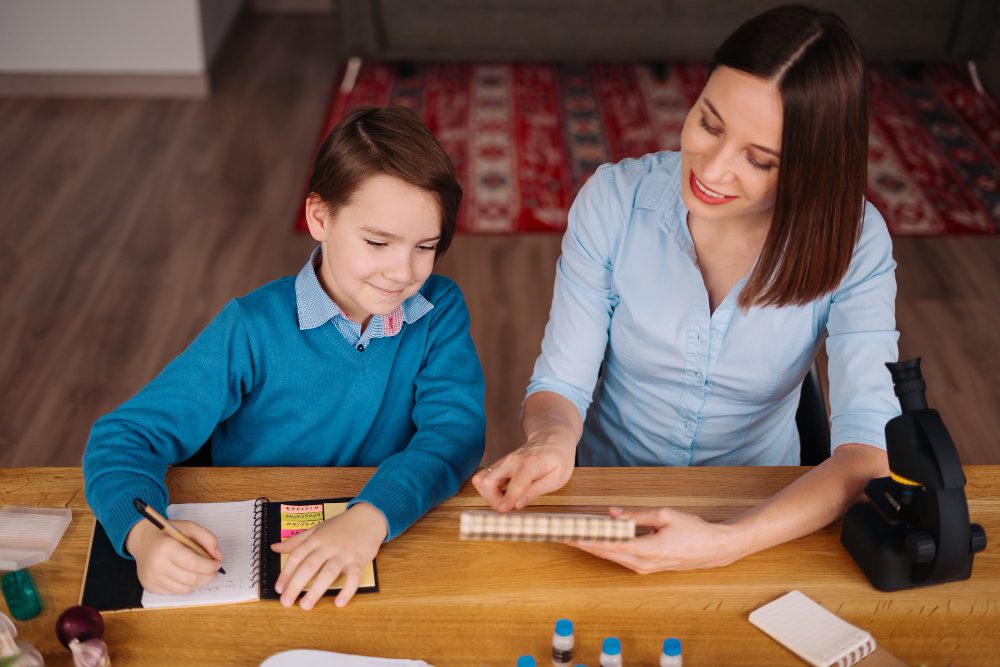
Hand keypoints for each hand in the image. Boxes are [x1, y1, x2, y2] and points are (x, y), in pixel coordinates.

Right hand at [126, 518, 223, 594]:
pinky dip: (184, 586)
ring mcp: (151, 578)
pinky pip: (174, 592)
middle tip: (212, 570)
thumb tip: (218, 557)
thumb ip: (208, 538)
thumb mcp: (189, 527)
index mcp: (166, 547)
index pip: (193, 564)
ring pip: (184, 589)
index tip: (217, 563)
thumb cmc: (168, 533)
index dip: (209, 566)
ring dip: (197, 582)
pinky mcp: (149, 586)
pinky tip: (184, 575)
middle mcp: (156, 565)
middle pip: (191, 579)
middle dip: (207, 576)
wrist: (143, 540)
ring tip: (199, 572)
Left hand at [270, 502, 386, 609]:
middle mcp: (328, 546)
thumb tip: (274, 547)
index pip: (297, 556)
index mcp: (316, 539)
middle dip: (296, 585)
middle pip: (309, 566)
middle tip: (286, 601)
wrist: (368, 518)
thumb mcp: (317, 529)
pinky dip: (347, 590)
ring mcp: (344, 554)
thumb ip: (296, 540)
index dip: (286, 573)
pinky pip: (353, 577)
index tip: (279, 588)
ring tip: (305, 605)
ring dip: (316, 590)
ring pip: (328, 573)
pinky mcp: (359, 561)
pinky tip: (339, 602)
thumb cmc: (341, 526)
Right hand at [471, 434, 575, 511]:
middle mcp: (513, 461)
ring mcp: (504, 461)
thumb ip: (536, 491)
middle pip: (488, 480)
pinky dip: (489, 489)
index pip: (515, 483)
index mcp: (531, 464)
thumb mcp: (557, 478)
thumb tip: (518, 504)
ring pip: (482, 478)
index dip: (508, 499)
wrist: (552, 437)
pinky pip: (485, 477)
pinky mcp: (500, 464)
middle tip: (505, 508)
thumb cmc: (558, 458)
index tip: (505, 510)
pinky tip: (502, 494)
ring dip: (488, 494)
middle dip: (492, 499)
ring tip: (503, 501)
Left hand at [568, 506, 743, 572]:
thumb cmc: (693, 530)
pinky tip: (596, 539)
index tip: (568, 534)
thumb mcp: (664, 515)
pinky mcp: (646, 567)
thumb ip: (636, 514)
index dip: (585, 539)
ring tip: (574, 534)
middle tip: (562, 533)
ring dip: (593, 546)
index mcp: (646, 550)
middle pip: (604, 553)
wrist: (714, 549)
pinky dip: (606, 548)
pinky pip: (620, 558)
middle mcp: (642, 564)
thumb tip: (611, 513)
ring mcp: (644, 568)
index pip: (608, 545)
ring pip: (611, 556)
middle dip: (583, 542)